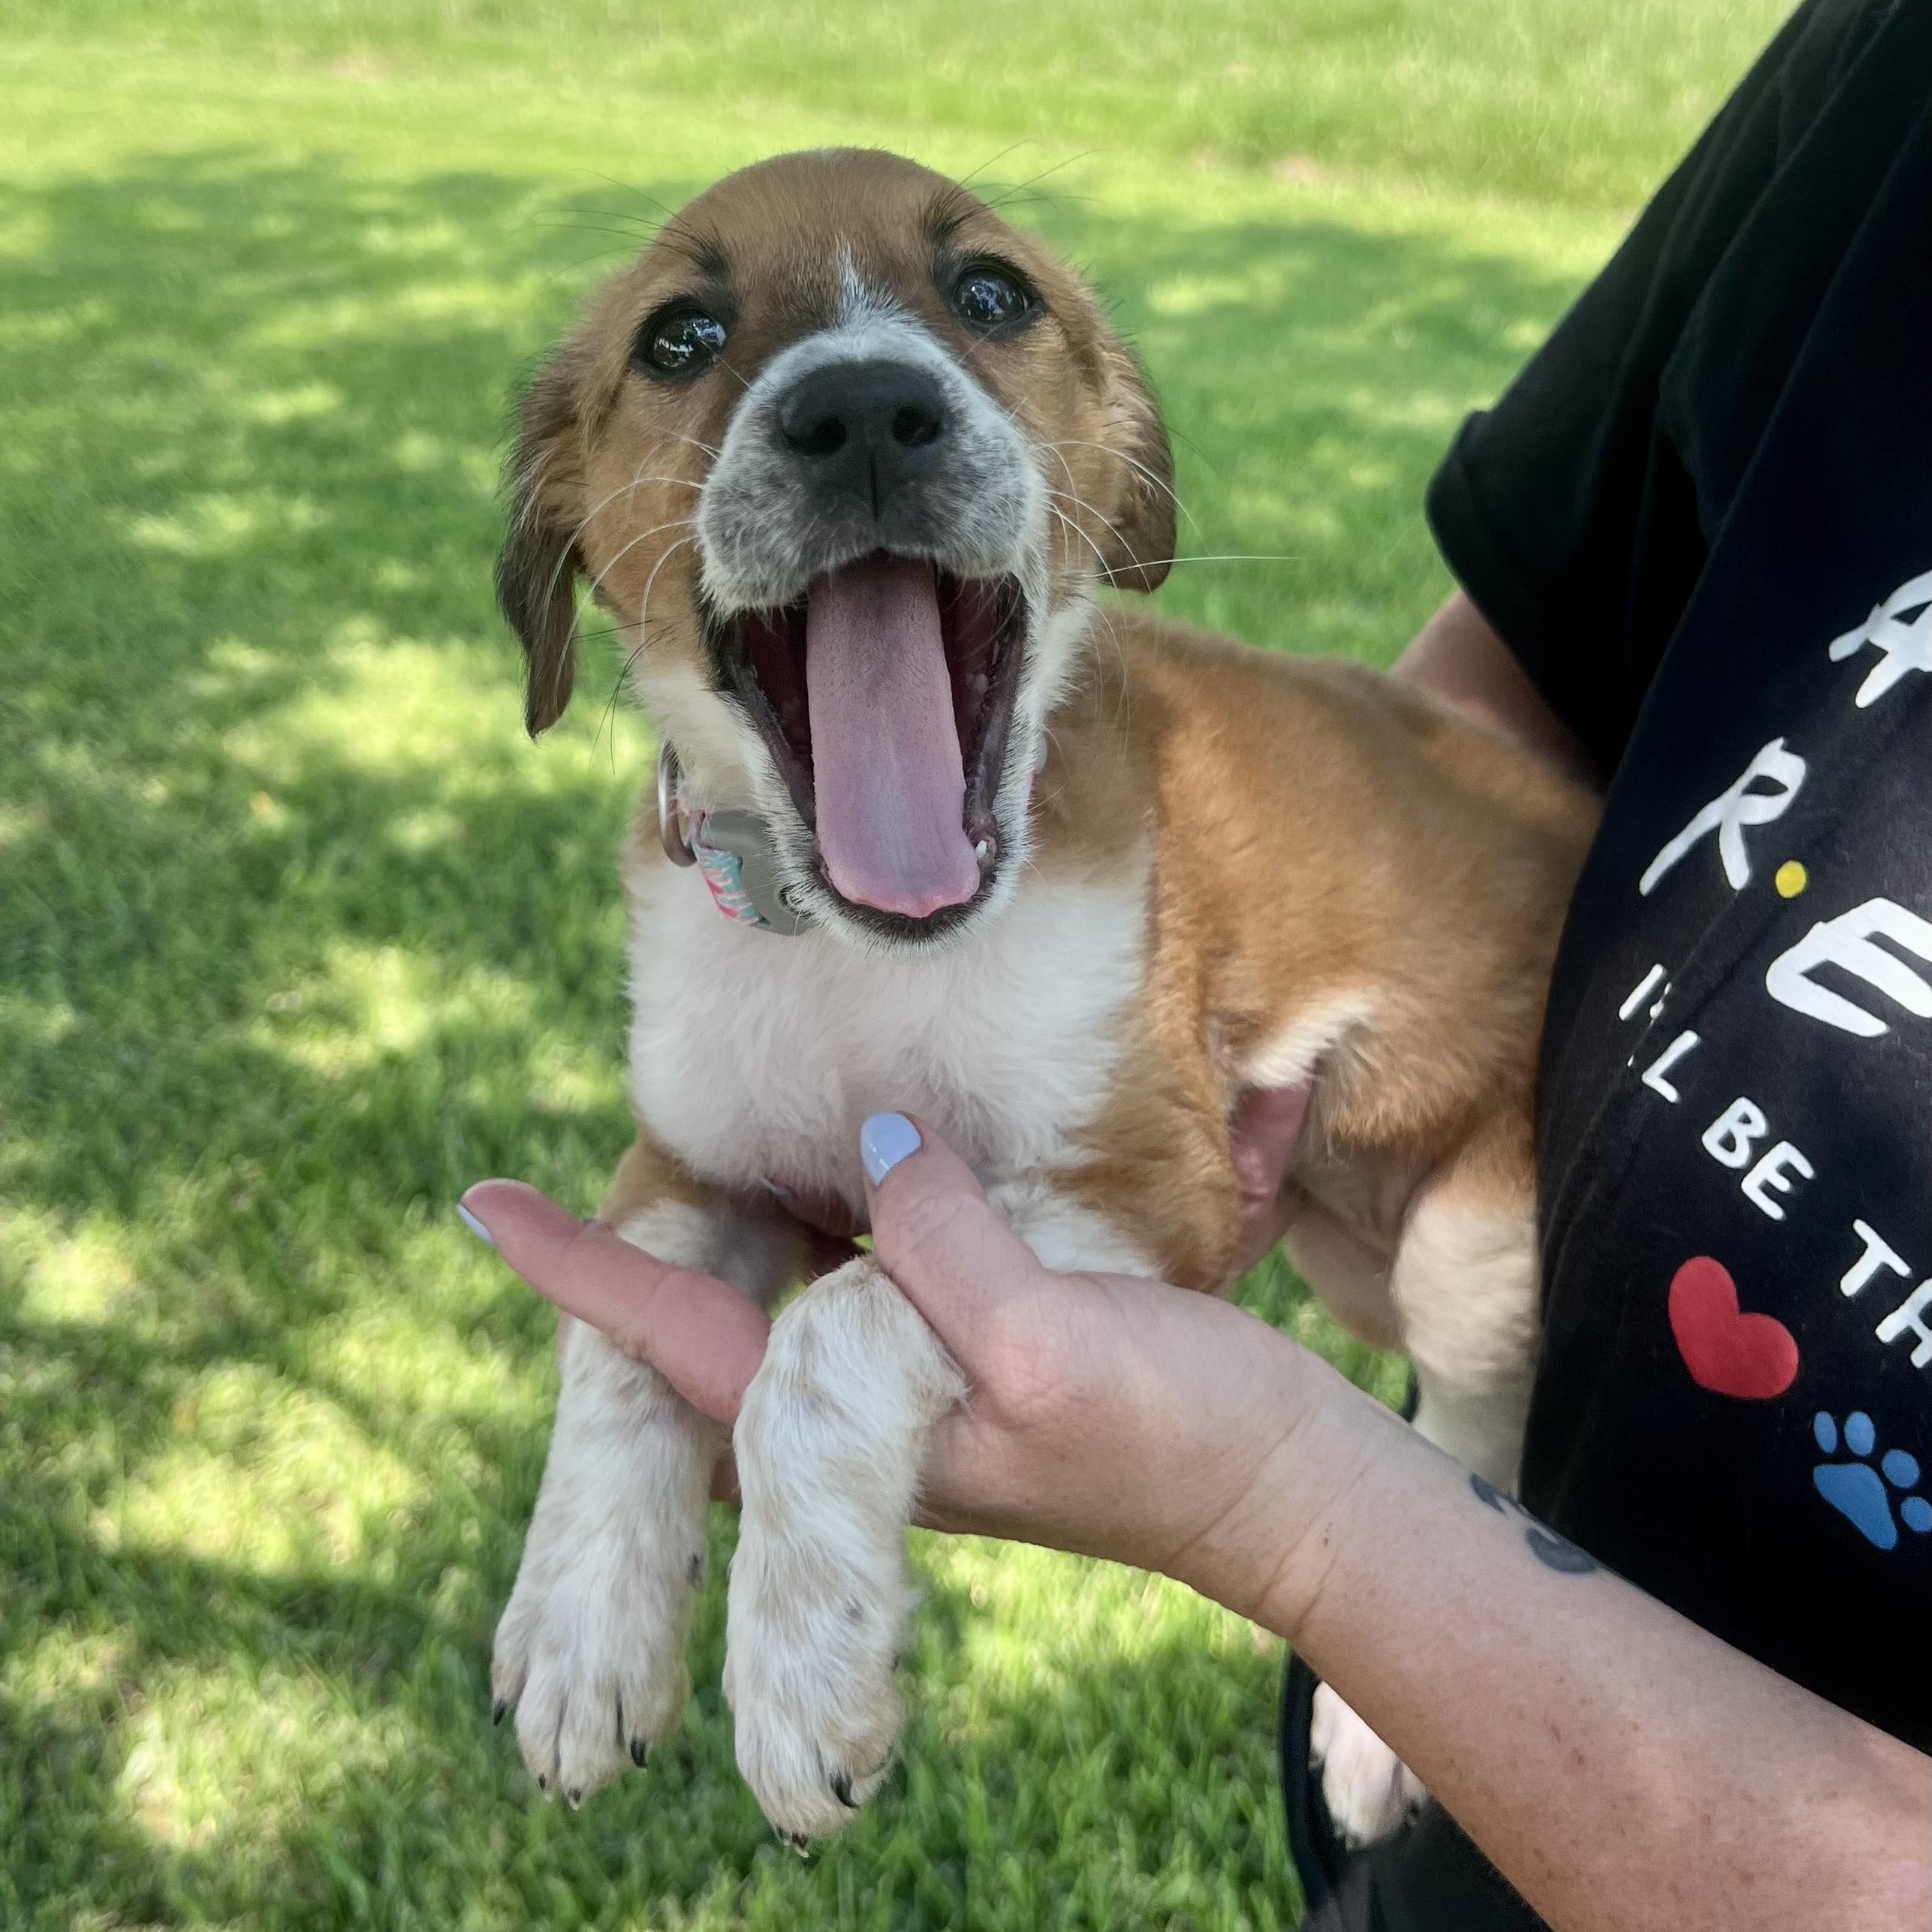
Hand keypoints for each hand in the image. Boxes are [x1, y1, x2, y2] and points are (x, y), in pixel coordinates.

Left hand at [459, 1117, 1349, 1624]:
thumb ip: (943, 1249)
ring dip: (756, 1213)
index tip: (484, 1206)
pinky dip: (878, 1203)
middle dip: (652, 1248)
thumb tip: (871, 1148)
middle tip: (570, 1170)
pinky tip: (881, 1154)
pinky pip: (904, 1263)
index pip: (684, 1341)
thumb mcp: (1054, 1343)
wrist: (1291, 1492)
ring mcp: (935, 1378)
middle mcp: (877, 1406)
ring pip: (810, 1283)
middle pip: (728, 1320)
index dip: (582, 1274)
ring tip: (712, 1133)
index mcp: (863, 1421)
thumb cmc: (1178, 1439)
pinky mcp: (999, 1345)